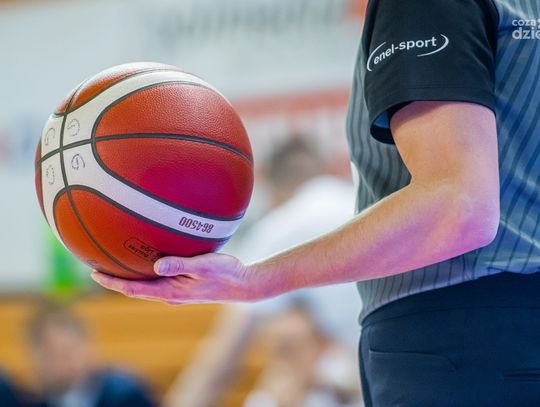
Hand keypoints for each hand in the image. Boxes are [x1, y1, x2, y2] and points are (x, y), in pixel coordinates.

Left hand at [90, 253, 263, 303]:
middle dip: (115, 280)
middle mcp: (169, 293)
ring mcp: (176, 291)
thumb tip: (156, 266)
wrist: (243, 284)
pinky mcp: (183, 285)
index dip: (113, 282)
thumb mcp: (205, 265)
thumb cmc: (226, 273)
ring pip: (145, 285)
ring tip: (114, 264)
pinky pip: (157, 280)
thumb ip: (181, 265)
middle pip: (135, 289)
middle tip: (96, 268)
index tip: (94, 275)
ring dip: (129, 277)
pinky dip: (145, 272)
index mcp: (170, 291)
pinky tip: (147, 260)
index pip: (134, 289)